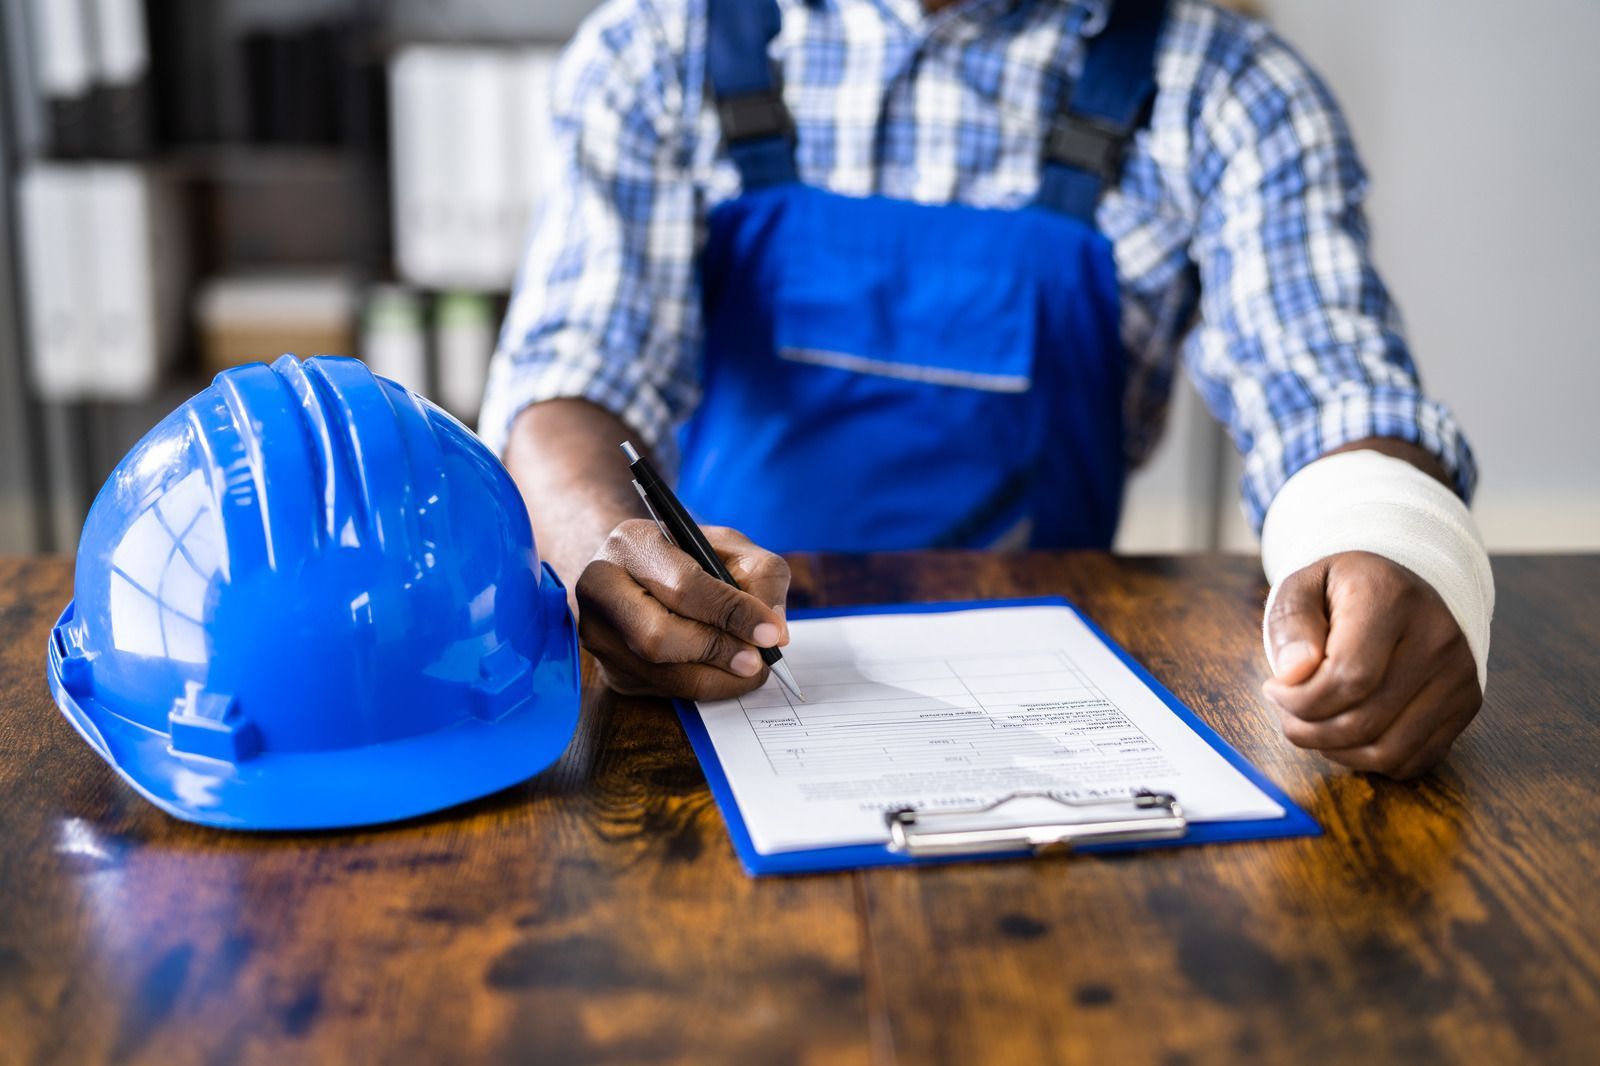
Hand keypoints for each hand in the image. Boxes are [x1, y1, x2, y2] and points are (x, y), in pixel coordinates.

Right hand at [575, 520, 790, 699]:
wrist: (640, 571)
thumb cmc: (691, 556)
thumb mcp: (731, 547)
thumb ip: (762, 576)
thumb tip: (775, 632)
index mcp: (631, 543)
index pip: (683, 587)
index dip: (732, 614)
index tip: (771, 634)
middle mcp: (600, 588)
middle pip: (657, 637)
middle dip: (717, 652)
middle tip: (758, 660)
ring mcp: (599, 633)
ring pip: (660, 673)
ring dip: (716, 678)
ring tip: (750, 668)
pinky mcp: (610, 669)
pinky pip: (662, 691)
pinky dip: (703, 686)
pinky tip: (722, 671)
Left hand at [1262, 551, 1480, 778]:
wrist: (1405, 588)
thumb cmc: (1344, 591)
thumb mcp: (1302, 587)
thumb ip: (1290, 624)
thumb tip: (1292, 674)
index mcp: (1392, 599)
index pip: (1348, 678)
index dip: (1300, 699)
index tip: (1275, 690)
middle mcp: (1437, 638)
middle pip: (1364, 720)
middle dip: (1309, 730)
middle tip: (1288, 714)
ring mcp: (1459, 675)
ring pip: (1389, 751)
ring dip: (1337, 751)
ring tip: (1313, 726)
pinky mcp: (1467, 705)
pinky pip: (1414, 760)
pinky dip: (1371, 761)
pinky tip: (1347, 735)